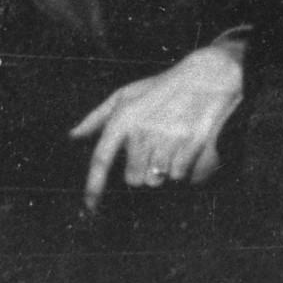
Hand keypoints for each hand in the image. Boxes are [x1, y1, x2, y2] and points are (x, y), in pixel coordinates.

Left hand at [69, 43, 244, 211]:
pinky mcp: (192, 146)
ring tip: (175, 142)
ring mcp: (167, 139)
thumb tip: (74, 135)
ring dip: (166, 168)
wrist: (208, 76)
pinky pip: (182, 176)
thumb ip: (97, 117)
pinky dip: (187, 167)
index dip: (93, 187)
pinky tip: (190, 146)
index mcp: (124, 118)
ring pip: (159, 179)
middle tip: (157, 147)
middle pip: (135, 178)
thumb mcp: (127, 94)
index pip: (101, 159)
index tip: (90, 206)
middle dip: (144, 170)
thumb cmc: (163, 88)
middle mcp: (142, 131)